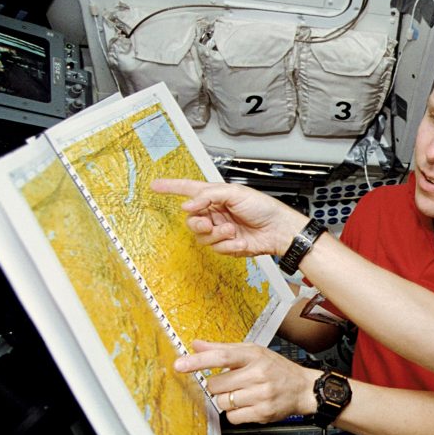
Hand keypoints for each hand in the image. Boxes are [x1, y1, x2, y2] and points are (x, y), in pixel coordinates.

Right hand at [151, 178, 306, 257]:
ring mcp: (220, 230)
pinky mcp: (227, 246)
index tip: (155, 185)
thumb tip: (187, 205)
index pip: (188, 190)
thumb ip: (209, 195)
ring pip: (202, 237)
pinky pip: (216, 248)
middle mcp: (215, 213)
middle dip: (198, 223)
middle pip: (191, 220)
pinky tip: (240, 241)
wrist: (279, 230)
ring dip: (216, 235)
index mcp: (216, 196)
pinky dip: (227, 246)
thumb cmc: (263, 207)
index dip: (171, 187)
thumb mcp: (236, 193)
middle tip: (209, 223)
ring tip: (232, 231)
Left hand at [174, 340, 320, 423]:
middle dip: (218, 386)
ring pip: (223, 402)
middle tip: (233, 383)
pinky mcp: (262, 413)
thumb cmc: (277, 369)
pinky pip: (232, 417)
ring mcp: (261, 395)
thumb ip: (223, 349)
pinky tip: (249, 405)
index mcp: (254, 355)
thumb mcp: (254, 352)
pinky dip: (236, 413)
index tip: (180, 364)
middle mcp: (258, 374)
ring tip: (244, 394)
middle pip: (216, 385)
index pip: (222, 356)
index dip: (198, 361)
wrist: (304, 388)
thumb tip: (196, 345)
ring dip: (227, 400)